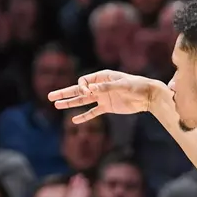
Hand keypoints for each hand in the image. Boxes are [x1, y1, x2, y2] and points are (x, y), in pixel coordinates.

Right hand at [48, 70, 162, 123]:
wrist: (147, 96)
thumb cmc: (136, 86)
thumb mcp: (122, 85)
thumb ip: (106, 87)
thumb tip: (91, 90)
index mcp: (101, 77)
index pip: (84, 81)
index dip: (82, 88)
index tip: (88, 94)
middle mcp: (99, 86)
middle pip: (78, 90)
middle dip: (64, 93)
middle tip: (50, 96)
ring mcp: (102, 97)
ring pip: (82, 101)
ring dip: (70, 103)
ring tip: (56, 105)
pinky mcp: (107, 107)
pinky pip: (93, 112)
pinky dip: (84, 116)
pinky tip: (74, 120)